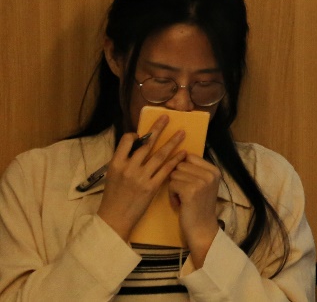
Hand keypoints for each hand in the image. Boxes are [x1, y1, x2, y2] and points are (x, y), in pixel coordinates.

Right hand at [96, 117, 186, 241]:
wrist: (115, 219)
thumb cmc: (113, 197)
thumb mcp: (112, 176)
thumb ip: (124, 162)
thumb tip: (137, 147)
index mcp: (115, 164)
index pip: (126, 141)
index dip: (134, 135)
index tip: (141, 133)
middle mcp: (128, 168)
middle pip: (146, 144)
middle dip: (157, 129)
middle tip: (167, 117)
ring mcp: (141, 177)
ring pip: (159, 155)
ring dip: (172, 142)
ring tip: (182, 132)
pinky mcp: (151, 187)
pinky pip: (166, 170)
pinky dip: (176, 160)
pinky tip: (183, 153)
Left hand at [169, 153, 221, 267]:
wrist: (202, 228)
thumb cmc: (199, 207)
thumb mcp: (203, 184)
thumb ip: (195, 170)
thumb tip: (179, 154)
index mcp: (214, 170)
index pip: (190, 156)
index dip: (184, 169)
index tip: (189, 183)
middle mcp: (210, 173)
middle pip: (180, 165)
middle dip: (177, 178)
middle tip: (185, 193)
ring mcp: (202, 181)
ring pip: (174, 174)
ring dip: (173, 187)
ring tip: (182, 199)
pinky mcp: (191, 190)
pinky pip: (171, 184)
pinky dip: (172, 195)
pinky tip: (179, 203)